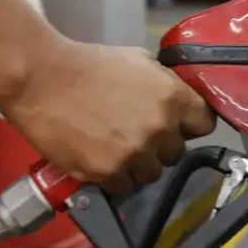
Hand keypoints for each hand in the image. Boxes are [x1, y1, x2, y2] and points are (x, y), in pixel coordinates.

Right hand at [0, 39, 216, 192]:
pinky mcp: (108, 172)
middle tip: (135, 134)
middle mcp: (160, 128)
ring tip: (114, 148)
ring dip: (137, 165)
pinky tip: (99, 158)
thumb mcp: (139, 61)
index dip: (189, 125)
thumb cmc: (88, 65)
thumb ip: (165, 83)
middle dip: (160, 146)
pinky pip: (123, 186)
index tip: (178, 126)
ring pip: (151, 174)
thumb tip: (178, 97)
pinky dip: (113, 177)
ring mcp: (135, 153)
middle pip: (177, 153)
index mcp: (173, 97)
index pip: (205, 125)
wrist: (42, 79)